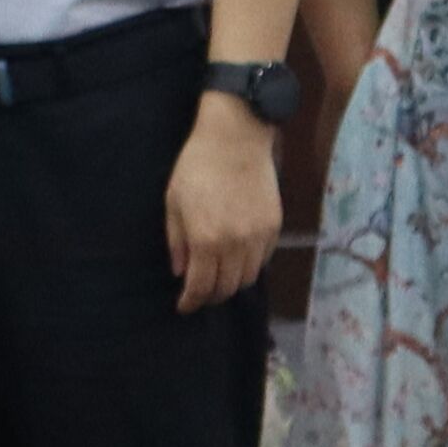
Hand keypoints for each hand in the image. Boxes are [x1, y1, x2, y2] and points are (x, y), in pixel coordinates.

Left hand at [162, 97, 280, 313]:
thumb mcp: (173, 202)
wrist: (236, 139)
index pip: (200, 286)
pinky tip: (237, 260)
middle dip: (210, 296)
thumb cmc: (196, 166)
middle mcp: (234, 245)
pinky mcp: (274, 227)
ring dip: (232, 285)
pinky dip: (249, 267)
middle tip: (200, 294)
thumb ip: (176, 240)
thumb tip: (180, 271)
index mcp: (205, 239)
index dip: (190, 302)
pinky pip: (263, 261)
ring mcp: (258, 237)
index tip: (183, 307)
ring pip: (248, 278)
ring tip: (219, 279)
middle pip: (226, 288)